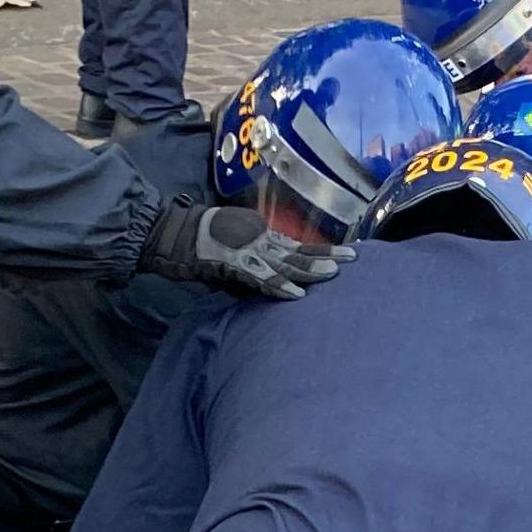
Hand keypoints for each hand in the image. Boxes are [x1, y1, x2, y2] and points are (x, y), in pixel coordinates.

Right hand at [139, 201, 351, 300]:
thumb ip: (253, 266)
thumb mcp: (235, 255)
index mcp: (263, 240)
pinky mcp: (236, 262)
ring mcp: (250, 251)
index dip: (321, 251)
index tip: (345, 254)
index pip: (298, 248)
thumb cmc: (202, 244)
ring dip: (311, 270)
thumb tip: (269, 280)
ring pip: (286, 262)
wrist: (176, 235)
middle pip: (300, 253)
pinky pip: (261, 277)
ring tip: (336, 273)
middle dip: (327, 257)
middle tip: (355, 259)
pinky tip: (297, 295)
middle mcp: (261, 243)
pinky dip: (278, 286)